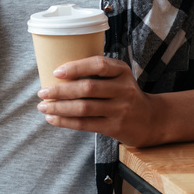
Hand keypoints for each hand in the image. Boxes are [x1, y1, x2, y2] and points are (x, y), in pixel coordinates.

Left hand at [36, 56, 157, 146]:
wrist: (152, 119)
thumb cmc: (125, 94)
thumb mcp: (119, 77)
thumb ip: (97, 72)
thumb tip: (57, 72)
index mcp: (122, 71)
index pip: (98, 65)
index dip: (76, 67)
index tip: (56, 72)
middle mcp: (123, 89)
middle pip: (87, 88)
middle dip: (61, 90)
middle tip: (42, 92)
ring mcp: (121, 109)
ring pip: (84, 108)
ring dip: (59, 107)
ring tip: (43, 106)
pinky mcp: (116, 127)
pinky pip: (86, 124)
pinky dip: (66, 121)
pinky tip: (53, 119)